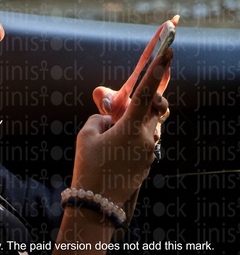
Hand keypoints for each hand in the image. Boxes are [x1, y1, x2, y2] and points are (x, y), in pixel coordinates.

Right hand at [72, 47, 172, 206]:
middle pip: (154, 108)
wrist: (97, 202)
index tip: (168, 52)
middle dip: (145, 100)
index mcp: (131, 128)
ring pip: (149, 125)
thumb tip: (110, 117)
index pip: (146, 93)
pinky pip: (144, 140)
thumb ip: (99, 117)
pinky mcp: (147, 162)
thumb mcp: (86, 135)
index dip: (156, 71)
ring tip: (112, 137)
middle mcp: (146, 138)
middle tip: (126, 106)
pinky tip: (114, 150)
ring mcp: (149, 151)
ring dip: (135, 122)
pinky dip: (132, 136)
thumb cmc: (88, 166)